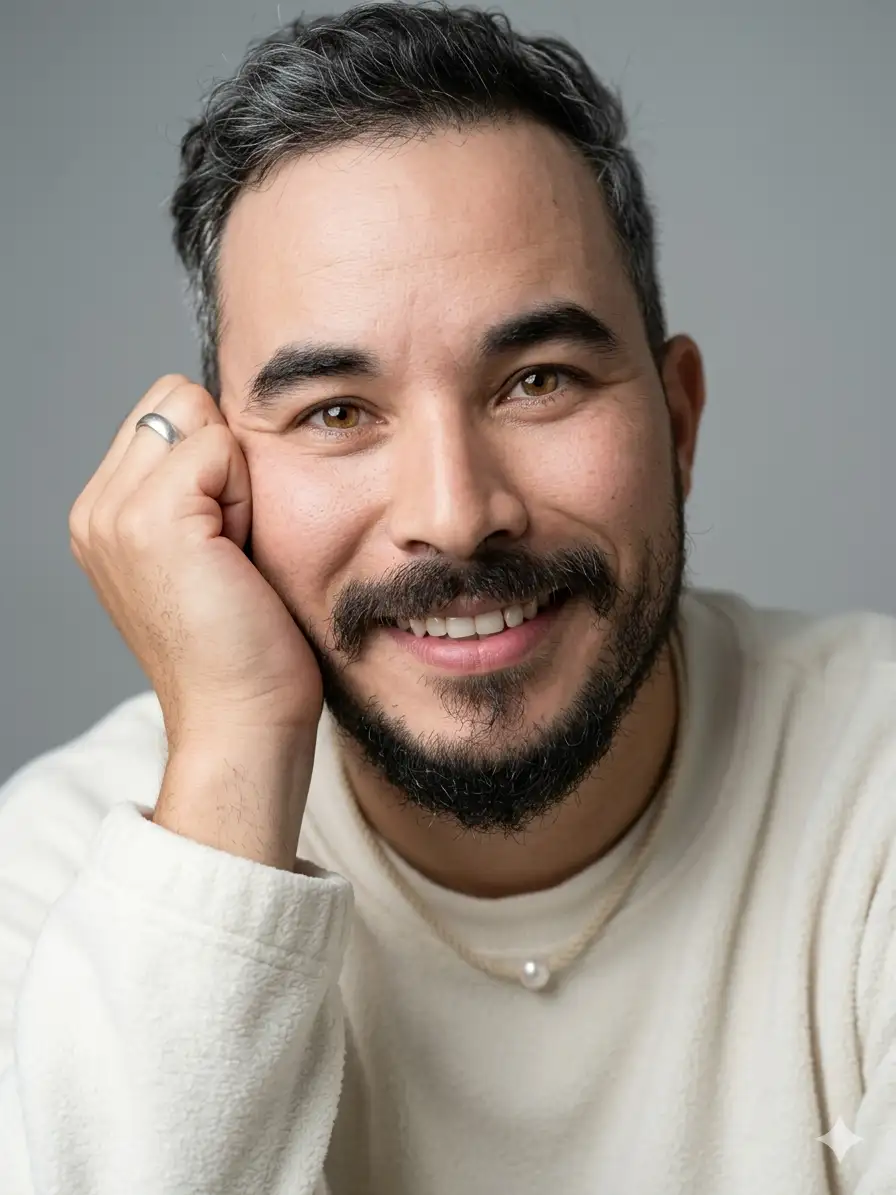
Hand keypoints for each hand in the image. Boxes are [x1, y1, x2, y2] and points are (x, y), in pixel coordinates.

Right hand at [69, 375, 322, 746]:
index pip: (166, 411)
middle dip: (222, 457)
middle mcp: (94, 510)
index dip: (216, 458)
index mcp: (103, 515)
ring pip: (198, 415)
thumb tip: (227, 425)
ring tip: (234, 552)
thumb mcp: (208, 553)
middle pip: (178, 399)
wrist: (242, 718)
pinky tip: (238, 558)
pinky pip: (220, 446)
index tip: (225, 539)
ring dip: (235, 477)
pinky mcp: (150, 520)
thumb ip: (195, 487)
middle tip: (232, 543)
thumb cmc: (246, 648)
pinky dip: (246, 495)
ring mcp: (113, 514)